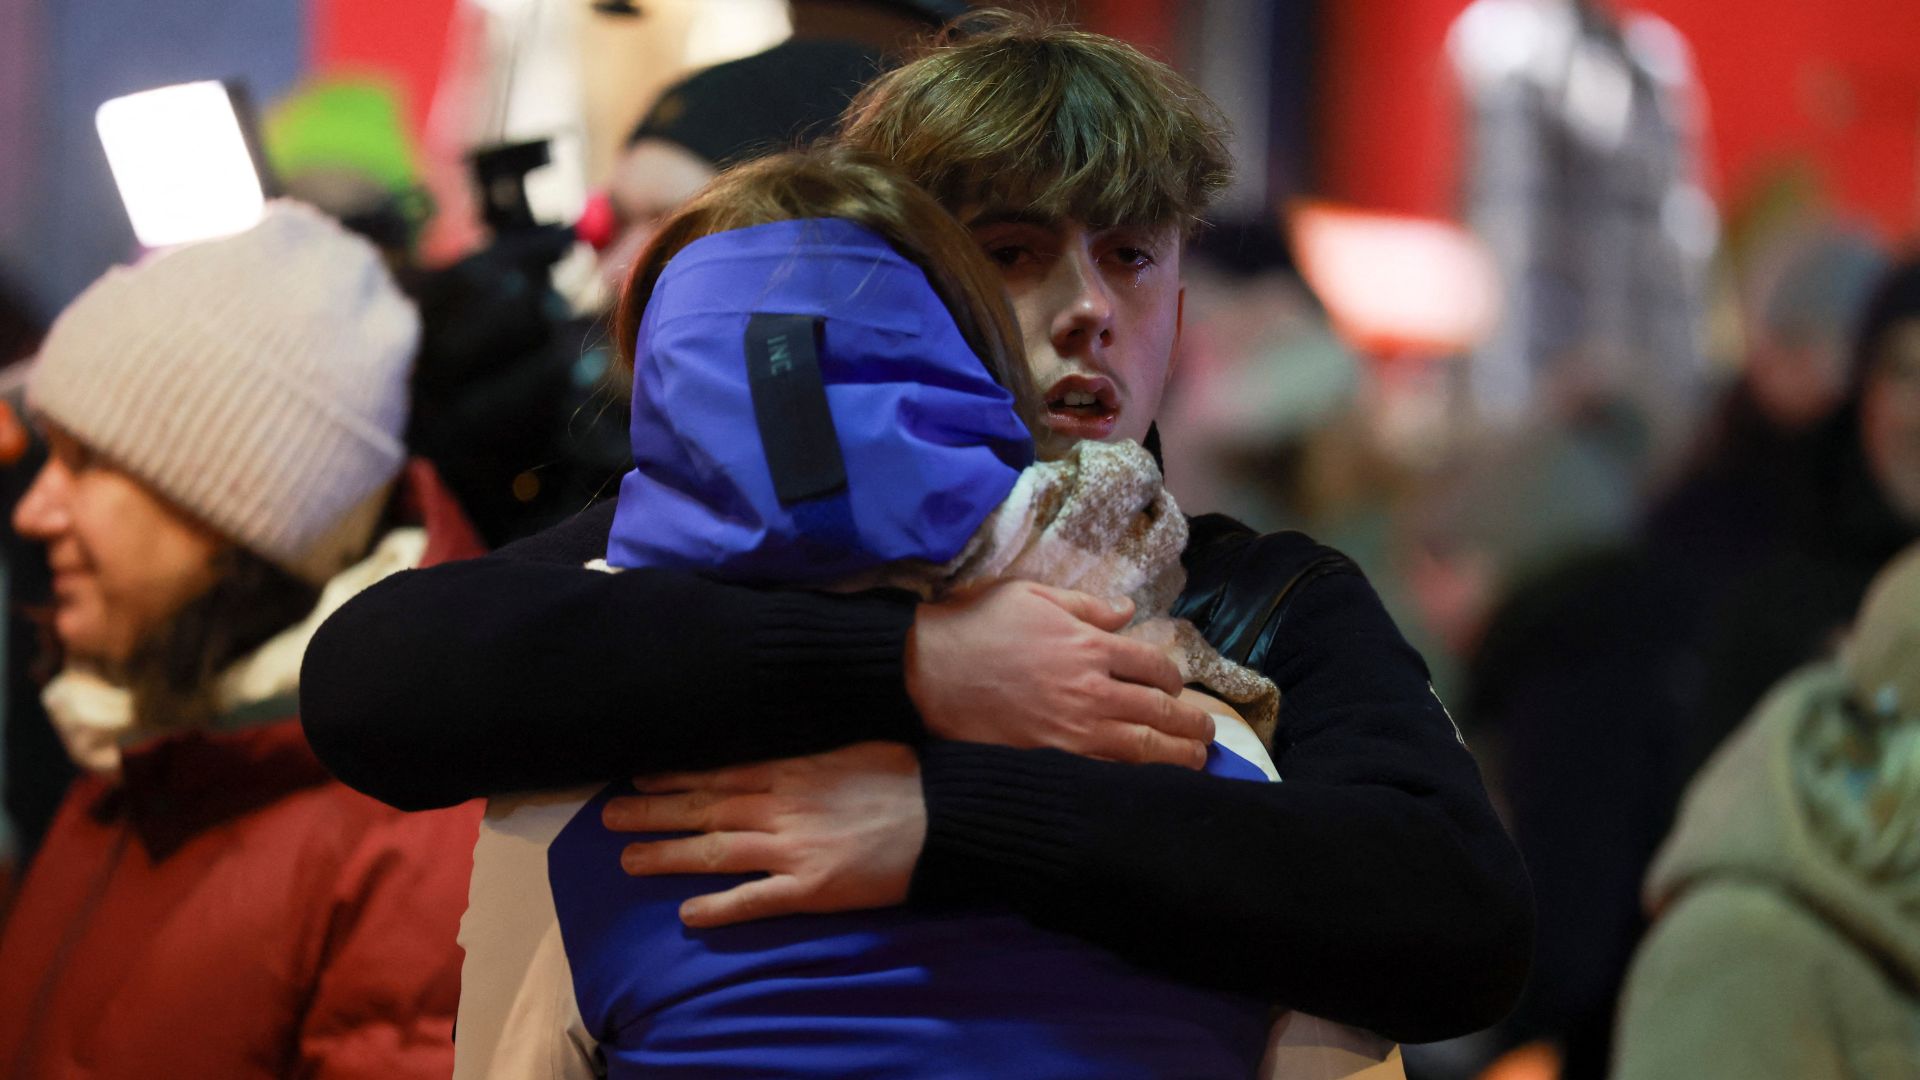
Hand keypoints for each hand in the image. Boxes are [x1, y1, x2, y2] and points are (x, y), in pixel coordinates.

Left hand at [603, 742, 925, 927]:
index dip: (675, 773)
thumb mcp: (852, 744)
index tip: (638, 773)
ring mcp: (795, 848)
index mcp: (794, 768)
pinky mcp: (813, 888)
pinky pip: (756, 898)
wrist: (948, 815)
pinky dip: (720, 906)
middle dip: (652, 810)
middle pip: (704, 807)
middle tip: (606, 816)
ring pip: (716, 851)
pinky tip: (688, 915)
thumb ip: (810, 747)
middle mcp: (784, 805)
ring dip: (668, 855)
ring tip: (627, 860)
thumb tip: (781, 737)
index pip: (720, 770)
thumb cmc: (908, 776)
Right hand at [905, 580, 1212, 766]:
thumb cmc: (974, 627)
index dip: (1171, 678)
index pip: (1152, 666)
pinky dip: (1137, 779)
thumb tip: (1126, 611)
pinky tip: (1151, 783)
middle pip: (1158, 711)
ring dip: (1177, 756)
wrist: (925, 673)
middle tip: (1206, 734)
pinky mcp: (1052, 759)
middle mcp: (1091, 690)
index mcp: (1089, 646)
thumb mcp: (1030, 596)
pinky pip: (1108, 773)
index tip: (1175, 686)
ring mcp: (1073, 730)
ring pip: (1143, 749)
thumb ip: (1085, 605)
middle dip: (1189, 723)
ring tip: (1195, 761)